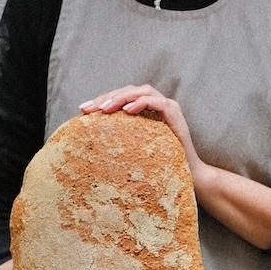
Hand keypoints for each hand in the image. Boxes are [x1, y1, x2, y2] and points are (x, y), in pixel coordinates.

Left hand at [79, 84, 270, 248]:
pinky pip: (157, 102)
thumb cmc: (160, 166)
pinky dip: (140, 103)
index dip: (102, 100)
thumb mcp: (135, 150)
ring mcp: (169, 107)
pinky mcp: (176, 115)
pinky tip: (126, 112)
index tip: (82, 110)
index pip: (122, 97)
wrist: (188, 178)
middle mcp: (158, 104)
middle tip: (88, 108)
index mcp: (147, 110)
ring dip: (120, 98)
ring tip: (104, 109)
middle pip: (129, 90)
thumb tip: (90, 139)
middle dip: (106, 97)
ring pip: (142, 91)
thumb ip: (121, 138)